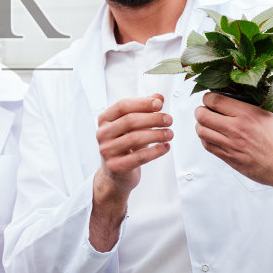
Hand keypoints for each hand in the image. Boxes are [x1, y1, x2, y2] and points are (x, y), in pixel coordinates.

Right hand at [89, 95, 171, 250]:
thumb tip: (158, 97)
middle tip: (169, 119)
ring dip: (157, 134)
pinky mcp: (116, 167)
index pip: (122, 106)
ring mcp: (107, 151)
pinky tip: (166, 147)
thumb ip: (144, 110)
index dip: (142, 103)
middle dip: (153, 118)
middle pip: (130, 121)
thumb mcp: (132, 127)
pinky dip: (156, 151)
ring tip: (170, 133)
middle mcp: (102, 134)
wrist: (116, 175)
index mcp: (104, 120)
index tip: (159, 104)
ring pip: (135, 138)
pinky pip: (139, 157)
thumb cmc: (125, 147)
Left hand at [193, 92, 272, 231]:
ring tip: (209, 123)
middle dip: (201, 110)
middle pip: (202, 115)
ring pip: (201, 132)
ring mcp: (231, 146)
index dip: (209, 96)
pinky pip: (208, 146)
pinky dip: (207, 139)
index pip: (214, 100)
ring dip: (202, 125)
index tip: (212, 97)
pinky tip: (214, 136)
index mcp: (248, 114)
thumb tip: (266, 93)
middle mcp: (236, 129)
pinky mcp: (231, 159)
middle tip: (207, 109)